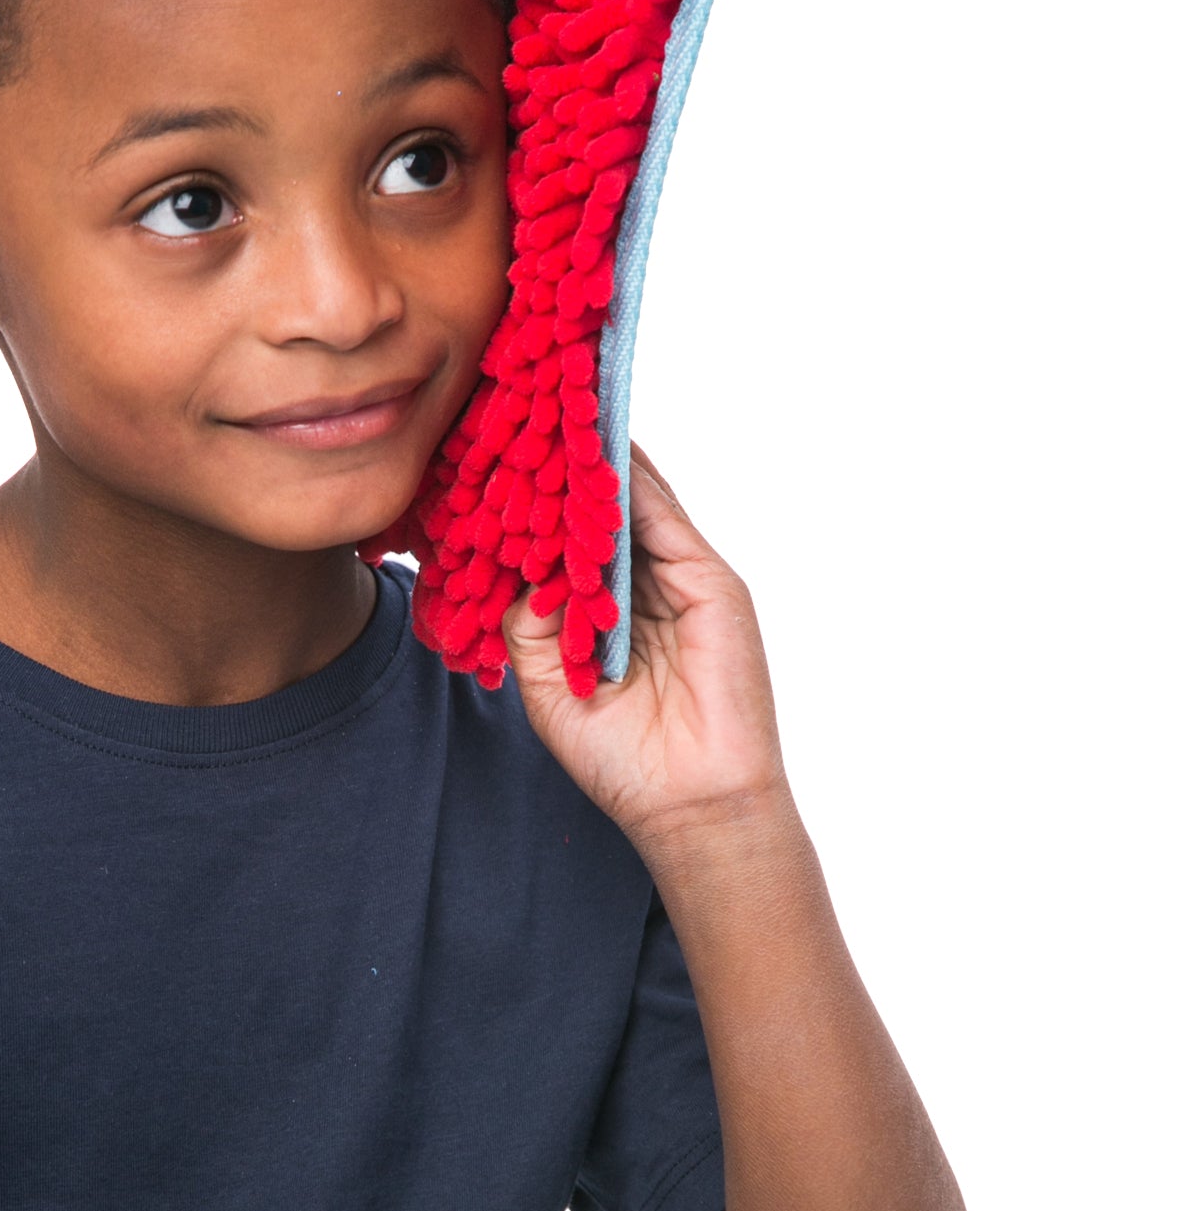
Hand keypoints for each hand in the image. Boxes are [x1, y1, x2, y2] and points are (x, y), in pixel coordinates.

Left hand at [501, 442, 789, 858]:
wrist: (688, 804)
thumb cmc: (618, 756)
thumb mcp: (546, 683)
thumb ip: (525, 621)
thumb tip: (516, 565)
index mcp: (604, 610)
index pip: (569, 539)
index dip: (540, 501)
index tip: (501, 456)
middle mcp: (643, 587)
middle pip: (603, 510)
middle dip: (567, 466)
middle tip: (528, 409)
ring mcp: (681, 580)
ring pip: (636, 504)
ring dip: (600, 460)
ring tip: (562, 406)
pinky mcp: (710, 582)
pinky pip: (666, 520)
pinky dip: (636, 483)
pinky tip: (602, 448)